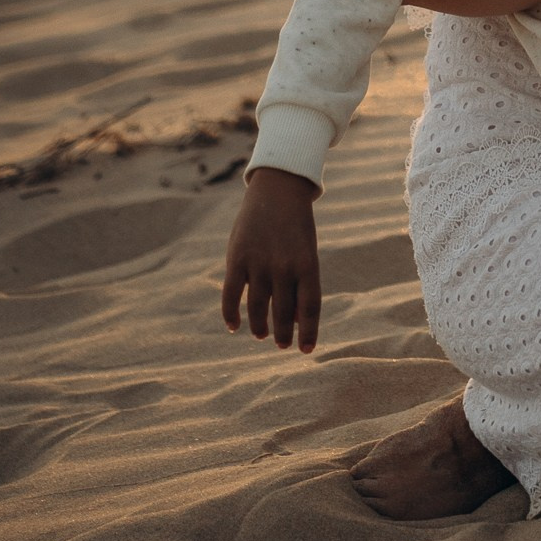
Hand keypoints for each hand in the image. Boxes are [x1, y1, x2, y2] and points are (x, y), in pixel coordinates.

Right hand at [222, 165, 321, 351]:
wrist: (278, 189)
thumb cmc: (296, 228)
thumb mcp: (306, 252)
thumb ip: (301, 285)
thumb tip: (294, 323)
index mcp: (308, 264)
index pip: (309, 308)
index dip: (308, 332)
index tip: (306, 350)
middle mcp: (284, 266)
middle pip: (283, 312)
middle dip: (282, 334)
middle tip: (281, 345)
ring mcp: (259, 262)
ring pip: (257, 308)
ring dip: (259, 326)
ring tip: (261, 335)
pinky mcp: (237, 257)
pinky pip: (231, 295)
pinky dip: (230, 314)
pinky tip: (233, 326)